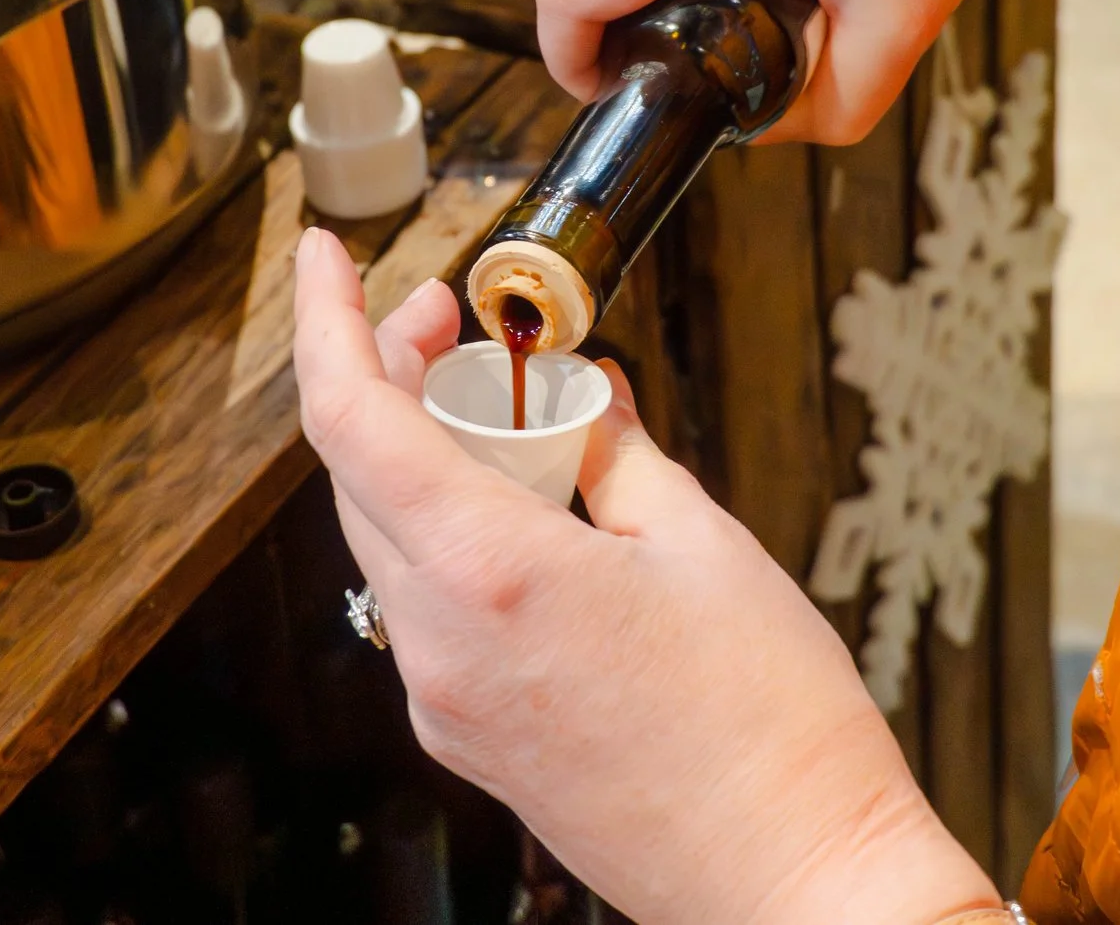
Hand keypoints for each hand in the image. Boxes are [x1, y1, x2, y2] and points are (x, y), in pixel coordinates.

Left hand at [293, 229, 995, 924]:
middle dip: (389, 378)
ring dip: (423, 457)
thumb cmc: (773, 728)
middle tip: (448, 318)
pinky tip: (529, 507)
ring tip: (510, 409)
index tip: (322, 257)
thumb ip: (616, 454)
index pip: (351, 421)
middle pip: (360, 476)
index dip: (325, 323)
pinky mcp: (471, 739)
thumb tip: (584, 398)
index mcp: (492, 574)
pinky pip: (429, 608)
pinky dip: (454, 535)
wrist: (796, 883)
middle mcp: (442, 643)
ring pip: (390, 542)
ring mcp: (448, 701)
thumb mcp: (702, 545)